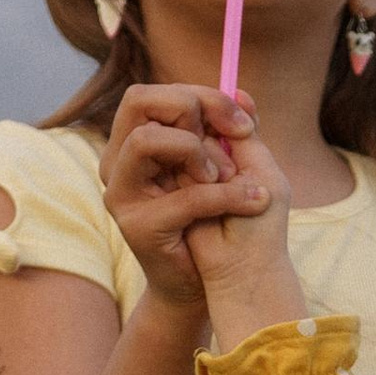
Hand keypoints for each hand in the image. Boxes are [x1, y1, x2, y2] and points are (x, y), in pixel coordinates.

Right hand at [101, 87, 287, 318]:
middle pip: (138, 101)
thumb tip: (240, 89)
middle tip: (232, 137)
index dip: (202, 95)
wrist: (225, 285)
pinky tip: (252, 201)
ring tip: (225, 177)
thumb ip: (235, 131)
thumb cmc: (231, 222)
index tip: (243, 122)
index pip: (156, 94)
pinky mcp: (137, 226)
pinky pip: (182, 196)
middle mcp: (122, 161)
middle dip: (191, 109)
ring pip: (146, 141)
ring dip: (196, 151)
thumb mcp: (242, 168)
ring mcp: (123, 193)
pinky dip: (224, 196)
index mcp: (144, 143)